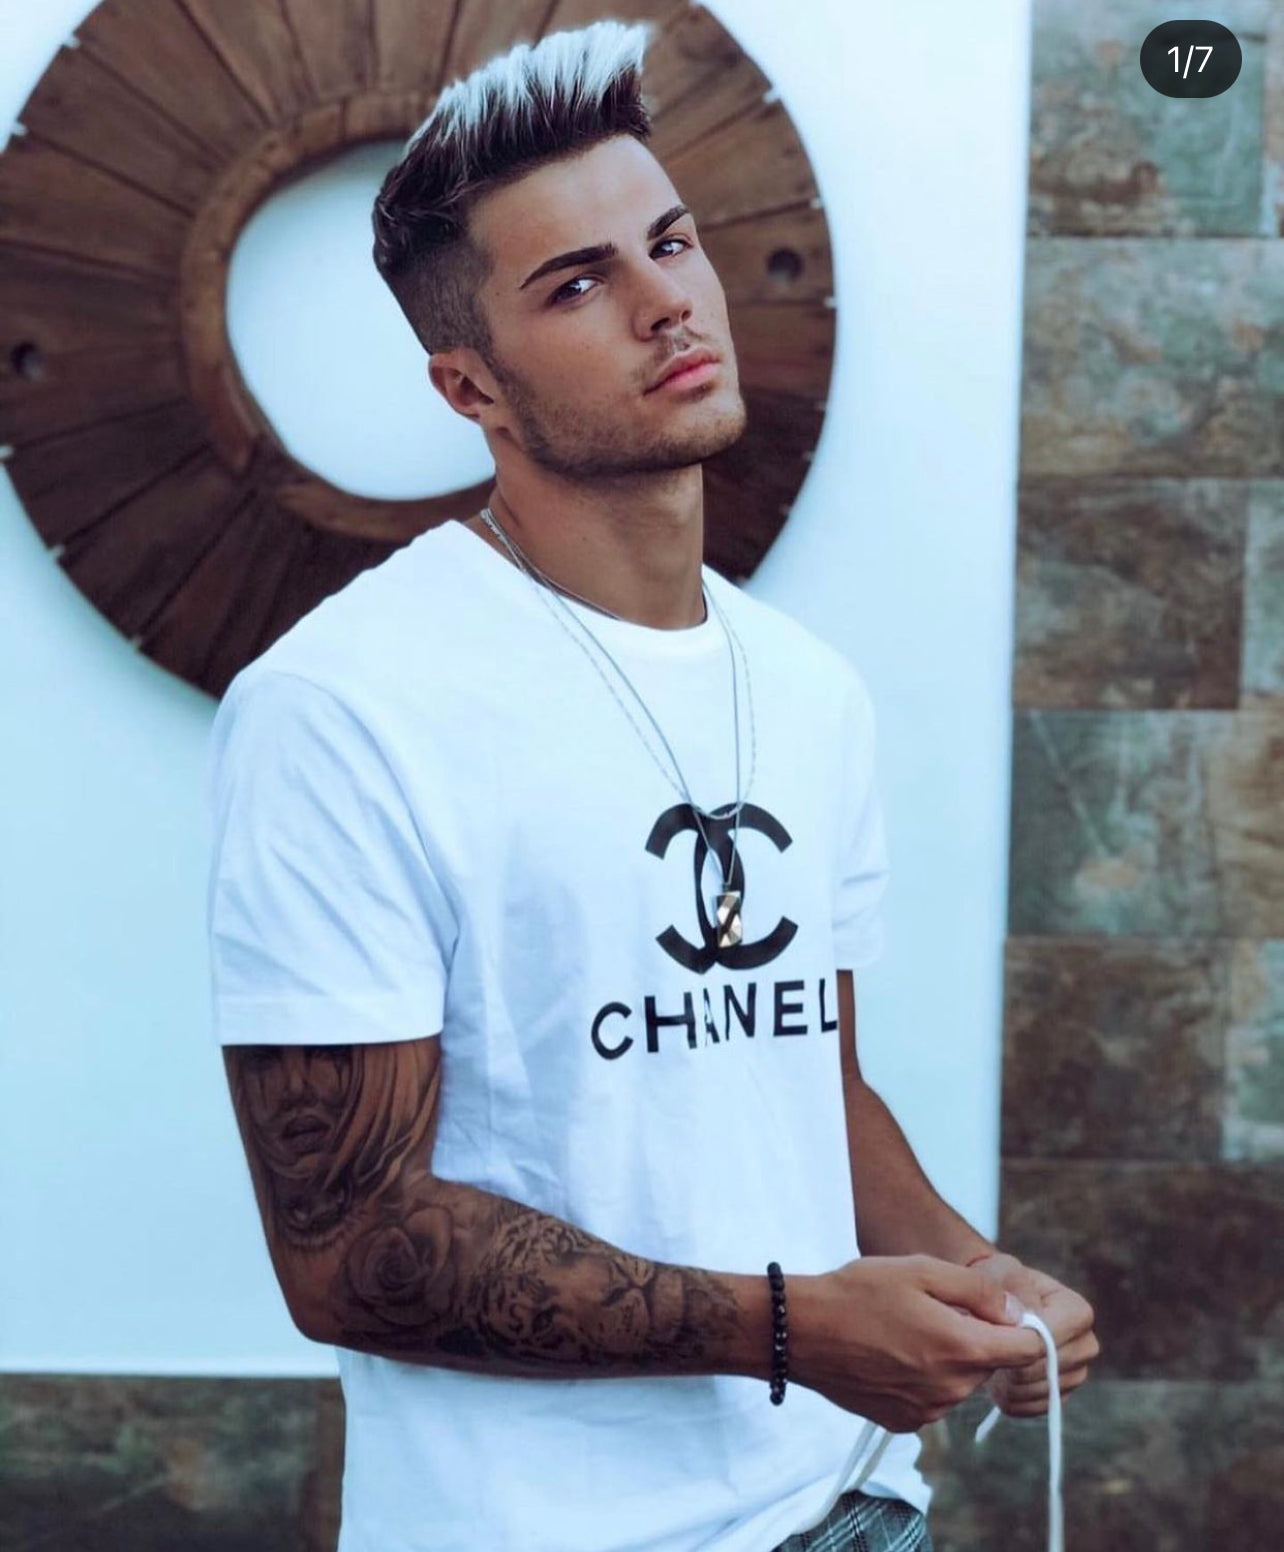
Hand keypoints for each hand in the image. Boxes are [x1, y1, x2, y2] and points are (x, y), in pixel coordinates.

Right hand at [789, 1254, 1045, 1432]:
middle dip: (976, 1337)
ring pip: (960, 1381)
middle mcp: (951, 1389)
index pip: (1029, 1350)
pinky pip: (932, 1398)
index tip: (999, 1310)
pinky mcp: (903, 1422)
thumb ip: (978, 1291)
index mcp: (961, 1348)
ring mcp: (927, 1411)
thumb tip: (1016, 1312)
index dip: (1024, 1326)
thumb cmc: (858, 1292)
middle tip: (932, 1308)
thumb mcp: (920, 1270)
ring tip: (904, 1328)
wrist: (800, 1332)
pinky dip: (922, 1377)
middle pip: (990, 1364)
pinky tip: (890, 1353)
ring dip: (947, 1358)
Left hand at [967, 1251, 1098, 1416]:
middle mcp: (1086, 1345)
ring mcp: (1076, 1374)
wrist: (995, 1305)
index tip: (993, 1334)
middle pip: (1047, 1370)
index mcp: (1077, 1312)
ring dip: (1008, 1384)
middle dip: (1012, 1364)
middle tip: (984, 1351)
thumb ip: (1011, 1287)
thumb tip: (1026, 1317)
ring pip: (1040, 1392)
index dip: (1019, 1342)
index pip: (1051, 1339)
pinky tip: (995, 1380)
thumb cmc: (998, 1282)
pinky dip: (1010, 1399)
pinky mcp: (1059, 1395)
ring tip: (988, 1362)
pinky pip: (1033, 1409)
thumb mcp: (1001, 1271)